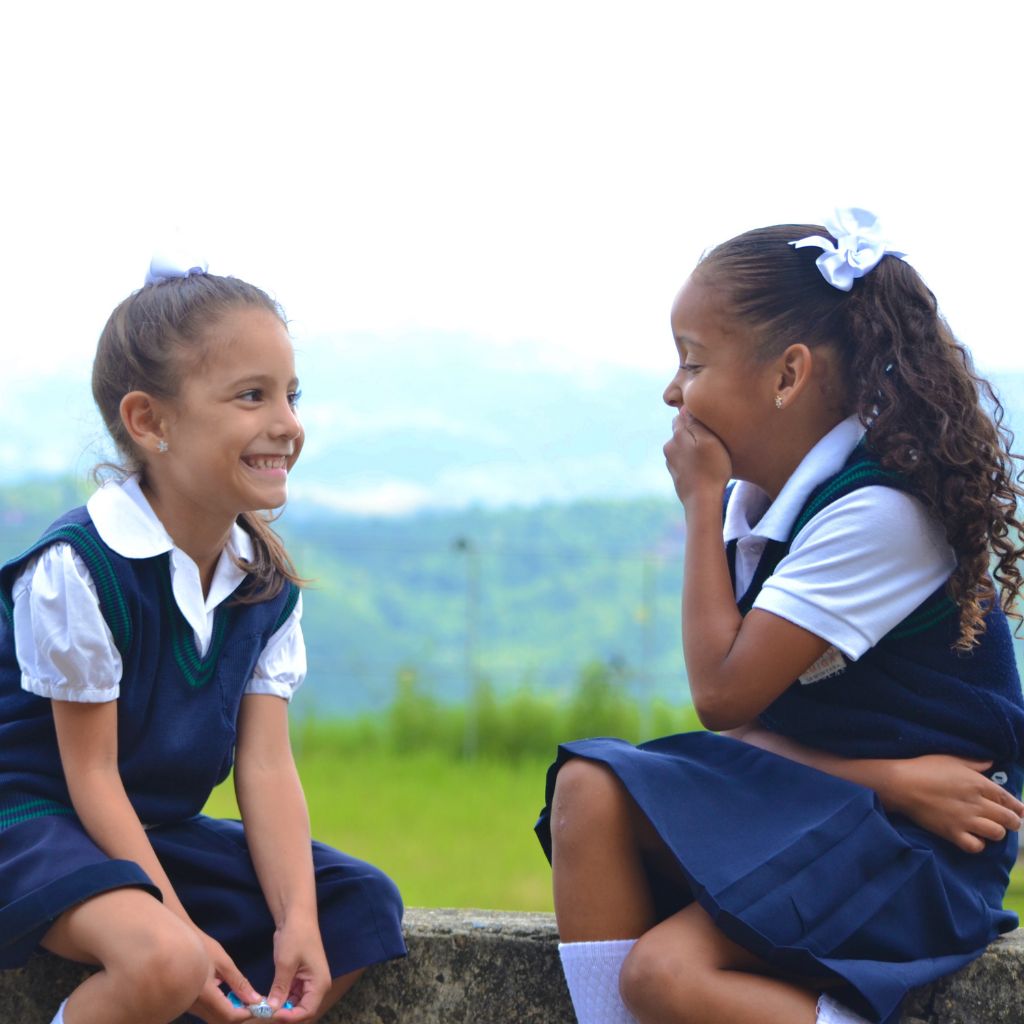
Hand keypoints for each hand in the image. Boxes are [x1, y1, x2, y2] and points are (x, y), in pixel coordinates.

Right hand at [188, 932, 260, 1023]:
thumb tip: (255, 999)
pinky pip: (206, 1013)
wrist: (174, 943)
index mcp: (204, 994)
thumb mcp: (223, 962)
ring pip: (213, 1018)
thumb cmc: (200, 948)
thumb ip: (239, 983)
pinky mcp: (187, 1003)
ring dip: (230, 1011)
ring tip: (242, 997)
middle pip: (221, 1020)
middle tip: (252, 1002)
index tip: (258, 1005)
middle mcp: (194, 1006)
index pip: (228, 1015)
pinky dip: (220, 1008)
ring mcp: (188, 1006)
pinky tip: (227, 994)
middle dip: (239, 1014)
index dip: (246, 1013)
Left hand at [264, 920, 330, 1020]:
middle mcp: (317, 987)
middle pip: (301, 1010)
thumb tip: (271, 1010)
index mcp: (320, 984)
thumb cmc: (296, 937)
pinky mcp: (299, 979)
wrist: (297, 916)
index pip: (307, 1011)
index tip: (271, 1015)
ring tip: (263, 1009)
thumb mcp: (286, 963)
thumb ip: (280, 988)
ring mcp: (308, 983)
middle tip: (264, 1014)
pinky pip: (291, 996)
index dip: (290, 1017)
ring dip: (281, 1008)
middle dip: (284, 1015)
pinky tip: (268, 1000)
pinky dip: (280, 999)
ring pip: (295, 1005)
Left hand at [663, 411, 731, 505]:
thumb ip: (695, 423)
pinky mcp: (675, 474)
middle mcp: (669, 447)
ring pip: (682, 446)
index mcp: (677, 435)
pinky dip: (691, 460)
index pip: (682, 415)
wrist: (702, 502)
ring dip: (692, 447)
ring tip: (709, 456)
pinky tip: (703, 467)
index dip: (694, 416)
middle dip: (693, 432)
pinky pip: (683, 460)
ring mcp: (670, 462)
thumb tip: (684, 408)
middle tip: (711, 440)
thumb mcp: (709, 441)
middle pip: (681, 430)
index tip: (707, 422)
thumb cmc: (712, 469)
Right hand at [885, 755, 1022, 853]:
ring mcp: (965, 820)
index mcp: (979, 783)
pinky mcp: (952, 832)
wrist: (901, 783)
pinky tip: (972, 837)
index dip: (1017, 807)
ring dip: (996, 832)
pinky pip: (976, 846)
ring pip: (997, 834)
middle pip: (1009, 819)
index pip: (1009, 799)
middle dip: (1012, 822)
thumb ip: (975, 762)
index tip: (1020, 811)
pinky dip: (978, 844)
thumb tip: (991, 762)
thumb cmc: (924, 767)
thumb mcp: (951, 758)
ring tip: (988, 829)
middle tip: (1006, 822)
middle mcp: (977, 803)